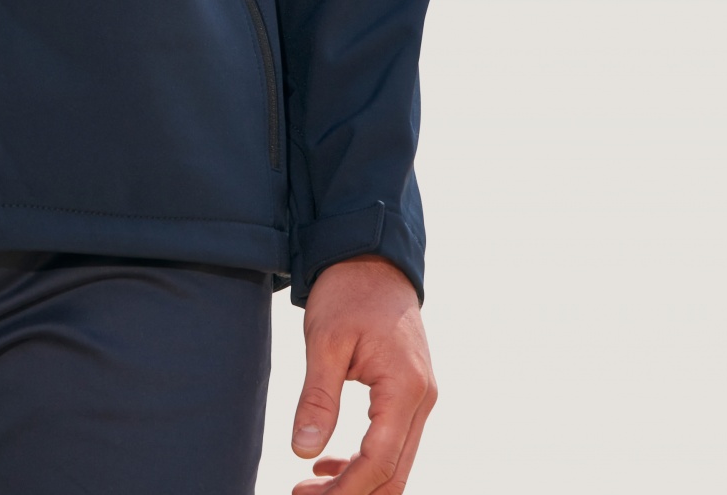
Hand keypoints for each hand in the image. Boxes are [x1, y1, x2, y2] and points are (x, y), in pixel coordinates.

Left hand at [290, 255, 436, 493]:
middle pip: (394, 473)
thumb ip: (317, 397)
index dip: (345, 490)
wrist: (372, 256)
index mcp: (406, 388)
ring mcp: (421, 398)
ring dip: (357, 481)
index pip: (380, 462)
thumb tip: (303, 451)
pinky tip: (328, 463)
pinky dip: (364, 460)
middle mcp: (422, 399)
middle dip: (352, 493)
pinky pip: (393, 441)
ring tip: (310, 486)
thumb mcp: (324, 340)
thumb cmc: (349, 291)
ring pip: (396, 462)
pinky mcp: (410, 393)